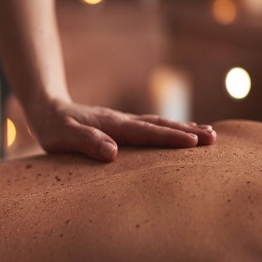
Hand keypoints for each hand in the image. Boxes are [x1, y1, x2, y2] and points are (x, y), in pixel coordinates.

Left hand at [26, 99, 216, 161]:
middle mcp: (122, 121)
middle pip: (160, 125)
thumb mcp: (62, 137)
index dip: (170, 138)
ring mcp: (124, 123)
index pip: (146, 132)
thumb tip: (113, 153)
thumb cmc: (52, 127)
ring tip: (210, 135)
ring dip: (184, 129)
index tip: (194, 142)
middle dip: (188, 132)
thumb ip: (86, 143)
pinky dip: (171, 130)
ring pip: (159, 125)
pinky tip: (183, 134)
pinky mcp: (122, 127)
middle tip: (214, 139)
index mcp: (112, 125)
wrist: (47, 108)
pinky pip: (152, 128)